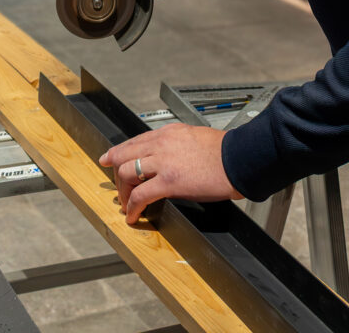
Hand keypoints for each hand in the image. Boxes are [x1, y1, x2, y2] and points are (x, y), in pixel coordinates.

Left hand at [99, 123, 242, 223]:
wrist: (238, 159)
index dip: (119, 151)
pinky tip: (133, 215)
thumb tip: (171, 158)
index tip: (110, 157)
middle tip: (115, 187)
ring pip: (127, 173)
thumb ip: (178, 145)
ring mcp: (163, 161)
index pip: (136, 141)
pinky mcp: (169, 181)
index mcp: (169, 133)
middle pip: (125, 155)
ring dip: (124, 192)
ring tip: (127, 204)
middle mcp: (162, 143)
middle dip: (116, 172)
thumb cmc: (223, 151)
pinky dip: (132, 207)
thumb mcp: (195, 138)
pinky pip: (141, 195)